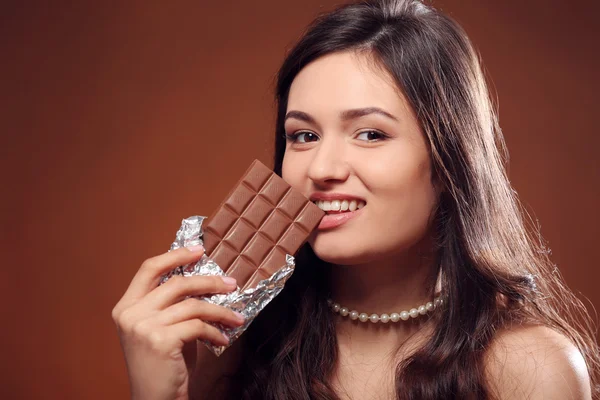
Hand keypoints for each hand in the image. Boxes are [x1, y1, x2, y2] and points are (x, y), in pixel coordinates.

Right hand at [112, 246, 244, 399]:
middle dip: (209, 281)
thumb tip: (203, 278)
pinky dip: (216, 332)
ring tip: (236, 317)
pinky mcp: (161, 341)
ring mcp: (143, 327)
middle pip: (176, 283)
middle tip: (230, 284)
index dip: (175, 255)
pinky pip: (199, 326)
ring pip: (193, 305)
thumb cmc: (162, 364)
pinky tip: (223, 339)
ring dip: (220, 311)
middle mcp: (130, 314)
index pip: (149, 268)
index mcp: (126, 306)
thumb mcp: (160, 328)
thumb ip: (171, 304)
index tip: (198, 250)